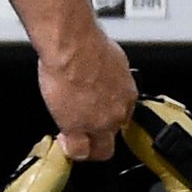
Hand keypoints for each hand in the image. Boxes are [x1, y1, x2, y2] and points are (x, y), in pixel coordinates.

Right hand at [37, 30, 136, 160]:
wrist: (72, 45)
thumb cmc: (86, 41)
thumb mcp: (109, 57)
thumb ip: (107, 73)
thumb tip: (98, 70)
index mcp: (127, 92)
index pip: (123, 114)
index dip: (107, 116)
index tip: (96, 112)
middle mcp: (117, 110)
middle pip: (114, 135)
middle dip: (101, 135)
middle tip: (87, 131)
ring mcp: (99, 122)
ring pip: (99, 148)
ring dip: (86, 143)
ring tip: (72, 137)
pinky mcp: (77, 126)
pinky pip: (77, 150)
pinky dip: (71, 150)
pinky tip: (64, 143)